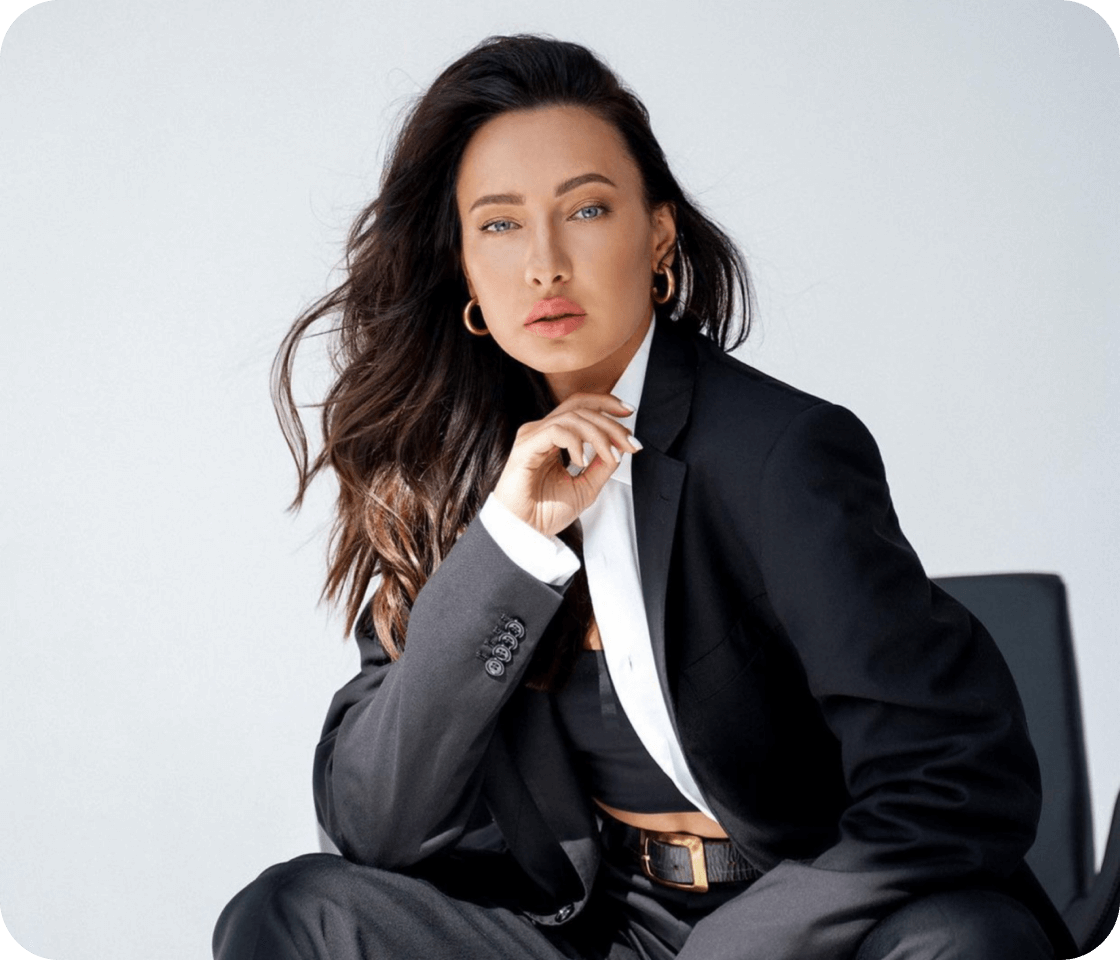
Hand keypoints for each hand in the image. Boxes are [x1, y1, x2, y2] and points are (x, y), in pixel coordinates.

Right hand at [492, 393, 641, 536]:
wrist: (524, 533)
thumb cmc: (545, 513)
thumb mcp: (586, 487)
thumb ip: (602, 465)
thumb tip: (620, 445)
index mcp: (554, 438)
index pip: (580, 406)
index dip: (606, 404)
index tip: (629, 414)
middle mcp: (542, 432)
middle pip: (580, 408)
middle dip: (610, 422)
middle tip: (629, 443)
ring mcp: (532, 437)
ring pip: (572, 417)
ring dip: (598, 434)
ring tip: (609, 456)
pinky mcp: (525, 447)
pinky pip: (556, 431)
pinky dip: (576, 442)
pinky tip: (581, 461)